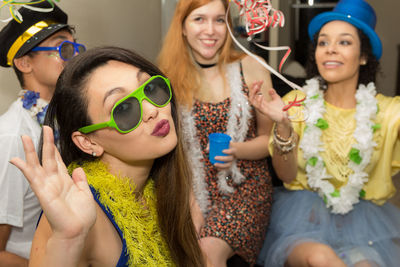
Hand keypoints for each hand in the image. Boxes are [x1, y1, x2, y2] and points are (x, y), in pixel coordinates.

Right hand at [10, 126, 95, 240]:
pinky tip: (16, 159)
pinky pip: (32, 178)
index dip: (55, 148)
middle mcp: (55, 181)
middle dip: (46, 142)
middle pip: (48, 158)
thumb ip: (81, 180)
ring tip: (25, 136)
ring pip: (37, 164)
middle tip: (45, 127)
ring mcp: (47, 186)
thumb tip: (77, 168)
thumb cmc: (82, 216)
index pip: (58, 161)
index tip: (52, 136)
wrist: (78, 230)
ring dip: (31, 150)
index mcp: (66, 181)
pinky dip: (24, 168)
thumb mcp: (86, 193)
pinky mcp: (42, 192)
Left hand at [212, 142, 236, 169]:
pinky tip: (217, 168)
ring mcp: (232, 161)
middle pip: (229, 158)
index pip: (232, 151)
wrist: (230, 150)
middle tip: (215, 157)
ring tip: (214, 164)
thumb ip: (212, 145)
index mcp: (233, 150)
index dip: (228, 151)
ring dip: (221, 165)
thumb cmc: (223, 146)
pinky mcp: (229, 165)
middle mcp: (233, 156)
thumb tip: (207, 150)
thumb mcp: (219, 144)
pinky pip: (227, 169)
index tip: (222, 151)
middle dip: (222, 159)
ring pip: (228, 165)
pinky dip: (222, 169)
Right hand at [249, 82, 287, 122]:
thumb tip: (270, 89)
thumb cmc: (280, 110)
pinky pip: (258, 106)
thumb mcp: (277, 99)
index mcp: (262, 102)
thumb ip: (273, 94)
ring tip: (257, 87)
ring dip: (254, 93)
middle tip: (255, 82)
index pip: (256, 93)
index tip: (260, 81)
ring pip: (252, 101)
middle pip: (252, 96)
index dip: (257, 86)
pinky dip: (258, 100)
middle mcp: (260, 105)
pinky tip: (260, 95)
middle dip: (253, 88)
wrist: (285, 117)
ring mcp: (262, 108)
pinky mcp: (265, 112)